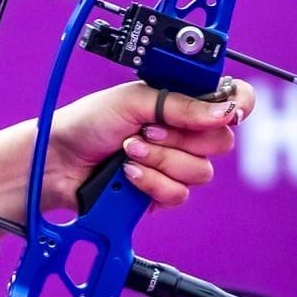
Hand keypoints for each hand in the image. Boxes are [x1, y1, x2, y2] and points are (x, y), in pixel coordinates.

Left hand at [43, 79, 254, 211]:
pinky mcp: (163, 193)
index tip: (224, 112)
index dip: (236, 106)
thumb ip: (180, 105)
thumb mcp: (133, 101)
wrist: (59, 162)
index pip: (233, 101)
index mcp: (181, 102)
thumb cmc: (88, 123)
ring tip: (128, 151)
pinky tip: (128, 174)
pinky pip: (179, 194)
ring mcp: (174, 164)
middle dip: (178, 138)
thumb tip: (224, 111)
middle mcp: (184, 133)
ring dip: (159, 160)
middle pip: (221, 142)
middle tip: (145, 130)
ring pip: (199, 172)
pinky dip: (150, 183)